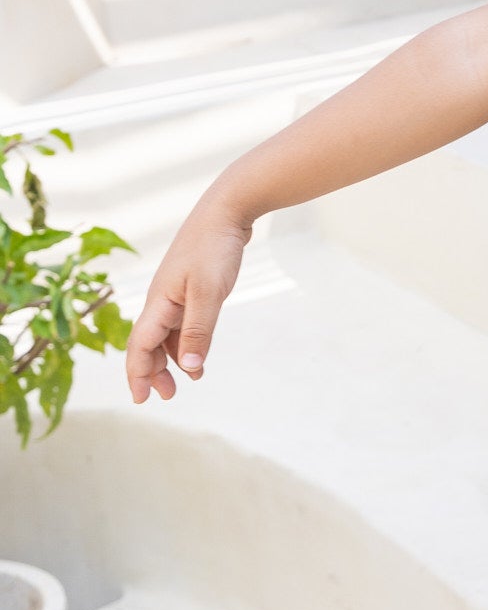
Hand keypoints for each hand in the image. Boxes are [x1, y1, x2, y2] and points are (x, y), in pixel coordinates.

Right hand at [124, 199, 252, 403]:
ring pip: (166, 335)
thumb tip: (189, 369)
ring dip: (172, 359)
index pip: (139, 346)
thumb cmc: (214, 248)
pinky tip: (200, 354)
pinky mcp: (192, 287)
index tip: (141, 399)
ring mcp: (176, 293)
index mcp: (158, 302)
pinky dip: (187, 342)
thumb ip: (198, 331)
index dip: (137, 374)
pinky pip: (182, 323)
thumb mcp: (208, 293)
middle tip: (167, 396)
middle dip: (153, 371)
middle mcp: (161, 300)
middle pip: (148, 344)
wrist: (228, 210)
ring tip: (188, 380)